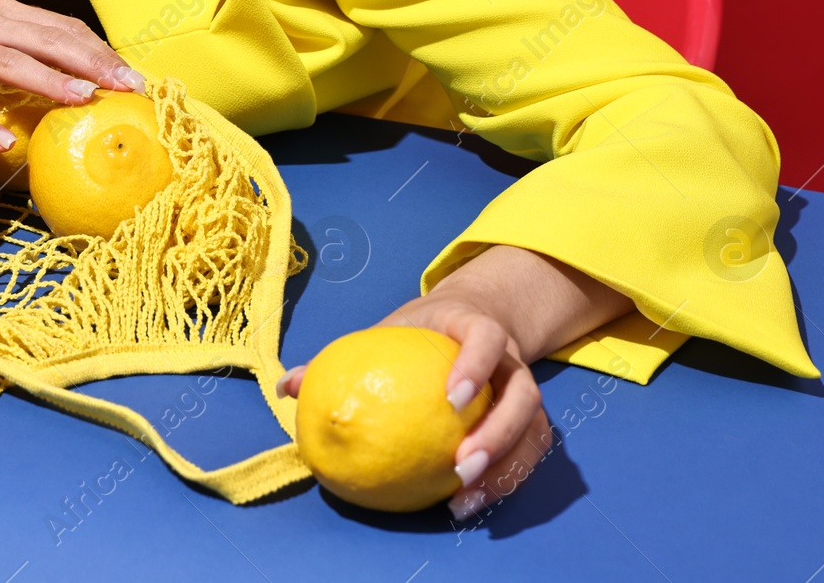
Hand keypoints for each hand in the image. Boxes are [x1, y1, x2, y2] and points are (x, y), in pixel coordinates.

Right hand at [0, 0, 144, 150]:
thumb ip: (10, 42)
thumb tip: (62, 70)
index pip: (58, 26)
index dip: (97, 48)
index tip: (131, 73)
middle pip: (45, 39)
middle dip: (92, 62)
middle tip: (127, 86)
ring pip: (9, 62)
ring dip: (49, 81)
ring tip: (83, 100)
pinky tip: (5, 143)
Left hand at [276, 286, 550, 522]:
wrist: (474, 319)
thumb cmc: (420, 329)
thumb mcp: (385, 331)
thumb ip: (340, 358)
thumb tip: (288, 385)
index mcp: (476, 327)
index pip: (486, 338)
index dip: (475, 364)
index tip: (453, 397)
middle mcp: (510, 359)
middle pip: (523, 395)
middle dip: (498, 433)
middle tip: (461, 463)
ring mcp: (524, 391)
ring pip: (535, 431)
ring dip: (506, 467)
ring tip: (466, 497)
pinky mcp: (530, 421)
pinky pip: (527, 455)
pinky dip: (503, 480)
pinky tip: (466, 503)